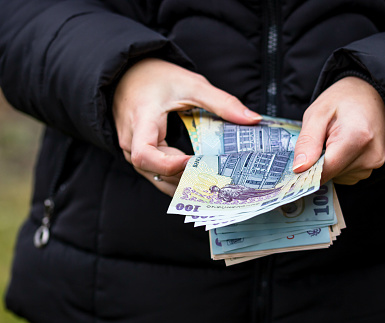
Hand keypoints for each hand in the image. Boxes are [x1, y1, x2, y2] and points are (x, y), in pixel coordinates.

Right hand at [113, 58, 260, 195]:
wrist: (130, 72)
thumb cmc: (158, 77)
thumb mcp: (192, 84)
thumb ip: (222, 102)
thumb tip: (254, 119)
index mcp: (142, 121)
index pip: (145, 155)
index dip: (169, 165)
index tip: (194, 162)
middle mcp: (130, 140)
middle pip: (154, 171)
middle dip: (184, 178)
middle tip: (217, 182)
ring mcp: (131, 149)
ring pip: (154, 177)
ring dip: (179, 183)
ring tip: (210, 187)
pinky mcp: (136, 154)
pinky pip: (153, 173)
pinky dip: (173, 179)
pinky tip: (195, 182)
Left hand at [292, 76, 384, 184]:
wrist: (372, 92)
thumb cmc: (344, 99)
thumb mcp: (318, 113)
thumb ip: (307, 141)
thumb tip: (299, 169)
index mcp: (357, 138)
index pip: (323, 171)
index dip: (307, 170)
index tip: (298, 164)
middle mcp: (370, 155)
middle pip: (331, 174)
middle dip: (319, 162)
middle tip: (321, 139)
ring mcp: (375, 162)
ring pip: (338, 176)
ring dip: (330, 162)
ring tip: (335, 139)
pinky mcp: (375, 165)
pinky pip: (348, 174)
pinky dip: (340, 163)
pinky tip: (344, 145)